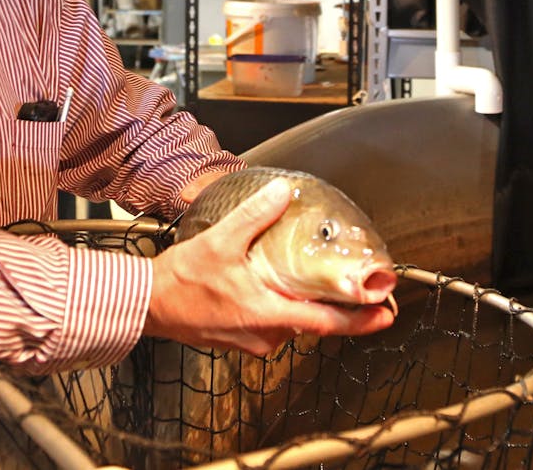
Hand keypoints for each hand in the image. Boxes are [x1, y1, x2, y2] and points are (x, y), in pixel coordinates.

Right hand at [145, 178, 395, 355]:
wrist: (146, 303)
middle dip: (336, 307)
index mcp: (267, 314)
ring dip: (305, 306)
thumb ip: (256, 215)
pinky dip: (284, 308)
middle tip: (362, 291)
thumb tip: (283, 191)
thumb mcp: (222, 240)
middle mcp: (265, 335)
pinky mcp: (239, 338)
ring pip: (292, 325)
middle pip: (313, 324)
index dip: (359, 320)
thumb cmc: (181, 280)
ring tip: (317, 283)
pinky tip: (280, 288)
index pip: (325, 324)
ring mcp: (252, 340)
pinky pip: (273, 325)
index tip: (385, 315)